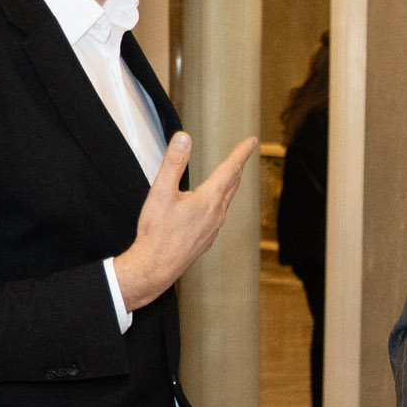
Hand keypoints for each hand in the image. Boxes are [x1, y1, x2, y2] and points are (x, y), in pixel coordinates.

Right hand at [111, 132, 256, 310]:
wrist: (155, 267)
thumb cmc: (156, 233)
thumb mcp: (161, 192)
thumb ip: (173, 163)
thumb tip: (184, 139)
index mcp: (208, 200)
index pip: (230, 169)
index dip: (241, 153)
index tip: (251, 141)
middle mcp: (216, 214)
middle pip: (233, 183)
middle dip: (238, 165)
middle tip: (244, 152)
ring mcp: (213, 228)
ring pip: (227, 199)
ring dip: (231, 182)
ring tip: (232, 173)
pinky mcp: (207, 238)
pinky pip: (219, 214)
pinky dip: (221, 201)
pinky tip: (213, 203)